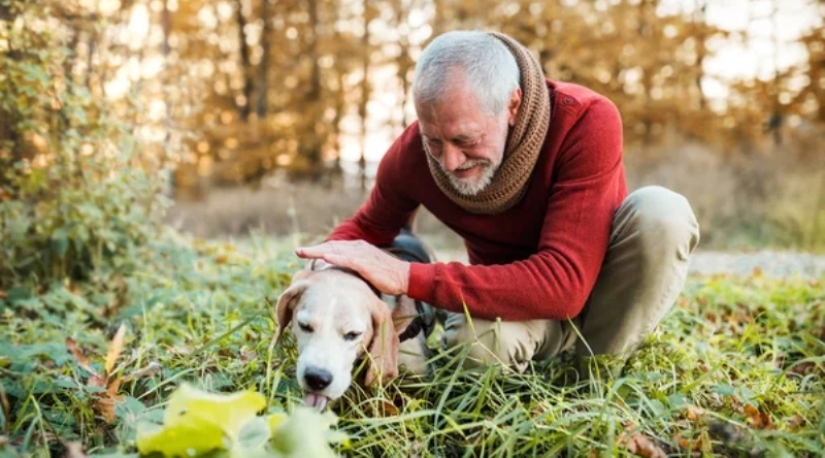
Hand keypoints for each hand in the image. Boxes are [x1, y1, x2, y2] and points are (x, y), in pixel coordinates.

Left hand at [295, 240, 409, 295]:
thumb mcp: (369, 270)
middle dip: (314, 249)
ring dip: (318, 251)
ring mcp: (362, 255)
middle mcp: (358, 248)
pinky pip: (347, 259)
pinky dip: (335, 258)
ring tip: (304, 252)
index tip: (307, 253)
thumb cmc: (388, 276)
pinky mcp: (366, 263)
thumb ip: (356, 269)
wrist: (405, 277)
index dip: (320, 250)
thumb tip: (345, 277)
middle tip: (298, 251)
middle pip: (331, 247)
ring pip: (335, 251)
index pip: (335, 247)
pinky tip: (323, 258)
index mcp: (358, 248)